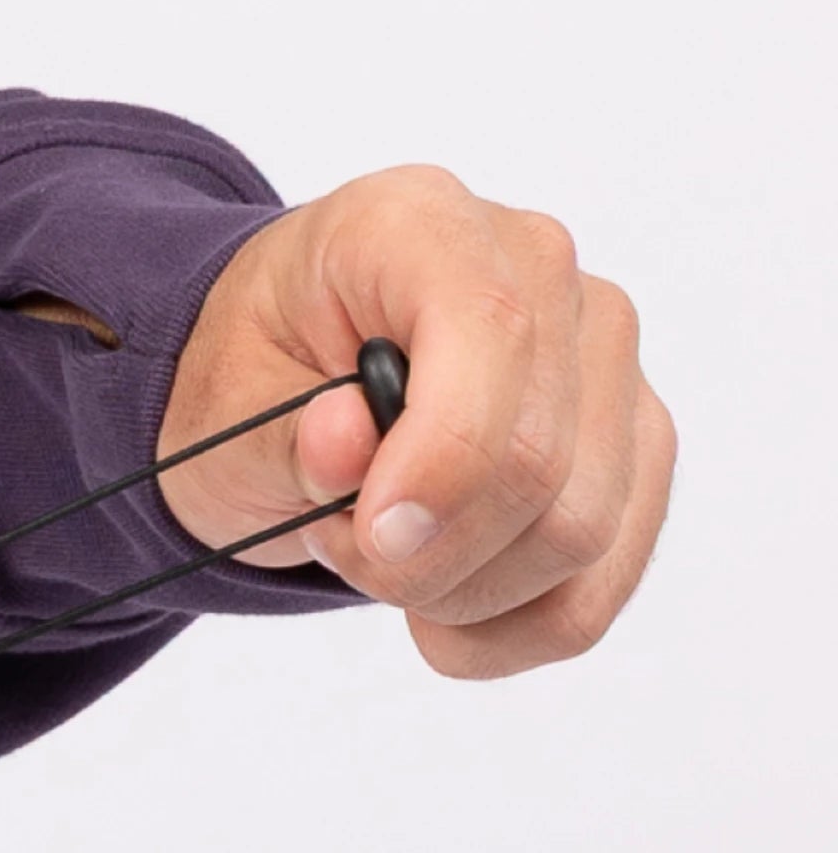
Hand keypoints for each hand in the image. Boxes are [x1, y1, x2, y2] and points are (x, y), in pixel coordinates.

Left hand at [145, 166, 672, 676]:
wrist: (288, 383)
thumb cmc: (257, 375)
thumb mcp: (220, 402)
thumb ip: (277, 431)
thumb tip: (347, 441)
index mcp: (423, 222)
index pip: (492, 332)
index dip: (443, 458)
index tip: (373, 535)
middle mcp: (542, 271)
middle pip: (540, 459)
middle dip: (427, 551)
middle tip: (340, 540)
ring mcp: (604, 356)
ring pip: (581, 533)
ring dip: (462, 591)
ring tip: (383, 555)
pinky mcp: (632, 442)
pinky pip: (601, 582)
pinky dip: (512, 630)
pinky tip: (441, 614)